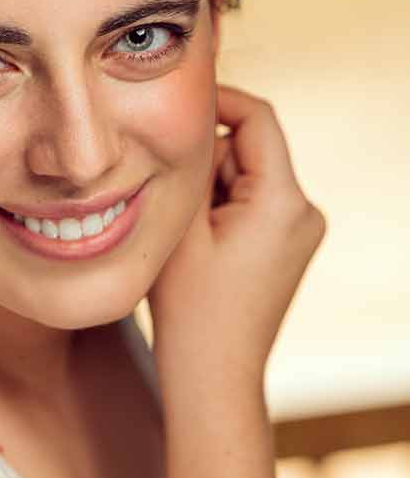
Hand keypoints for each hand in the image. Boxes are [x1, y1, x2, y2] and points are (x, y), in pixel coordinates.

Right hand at [148, 85, 326, 387]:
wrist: (213, 377)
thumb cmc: (192, 312)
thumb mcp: (180, 226)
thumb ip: (189, 163)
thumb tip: (189, 116)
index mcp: (285, 201)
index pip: (258, 118)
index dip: (217, 100)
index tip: (174, 102)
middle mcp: (305, 211)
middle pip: (248, 151)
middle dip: (206, 166)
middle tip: (172, 207)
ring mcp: (301, 231)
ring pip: (245, 178)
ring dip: (210, 193)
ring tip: (187, 240)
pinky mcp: (288, 247)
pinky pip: (251, 205)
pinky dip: (222, 213)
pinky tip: (201, 251)